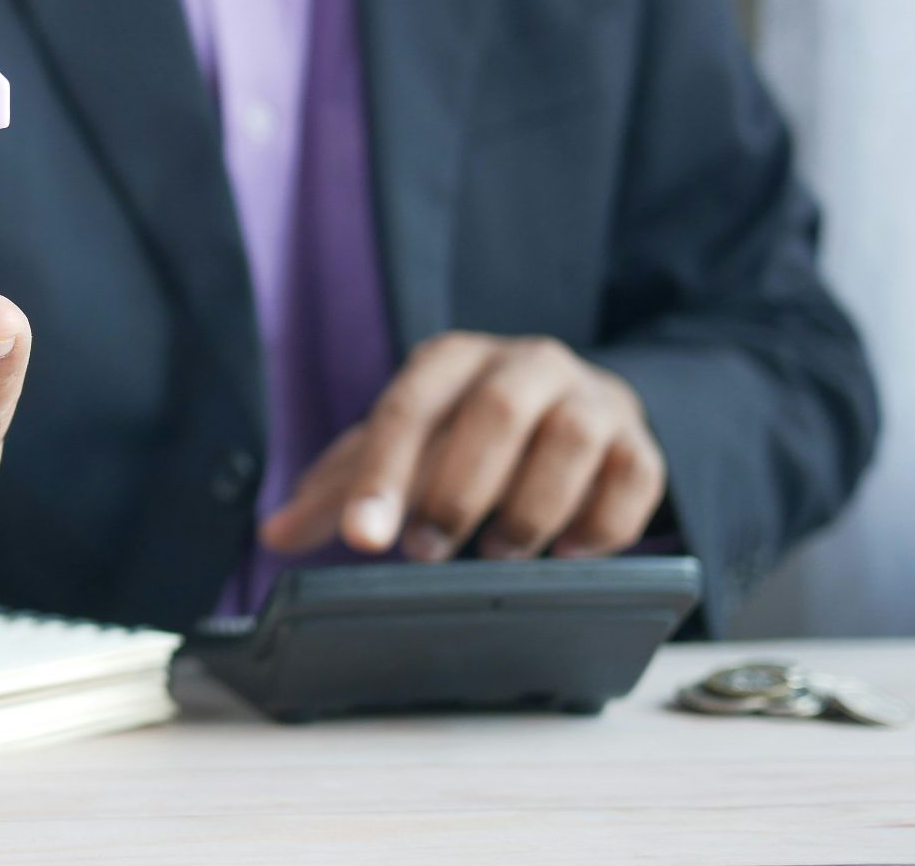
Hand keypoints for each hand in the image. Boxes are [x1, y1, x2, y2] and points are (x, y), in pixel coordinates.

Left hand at [260, 332, 665, 561]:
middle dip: (458, 491)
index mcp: (452, 361)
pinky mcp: (640, 442)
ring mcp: (591, 399)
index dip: (382, 476)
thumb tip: (274, 534)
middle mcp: (526, 364)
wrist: (573, 409)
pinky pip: (634, 477)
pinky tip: (568, 554)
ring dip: (531, 508)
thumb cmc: (468, 434)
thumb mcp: (403, 449)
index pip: (408, 409)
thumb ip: (341, 490)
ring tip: (500, 554)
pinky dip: (601, 524)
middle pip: (495, 412)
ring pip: (571, 439)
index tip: (364, 539)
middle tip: (427, 554)